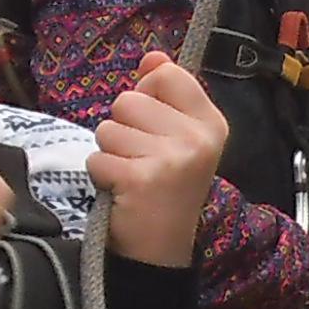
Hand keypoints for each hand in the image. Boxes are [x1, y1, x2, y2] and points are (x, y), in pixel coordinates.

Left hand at [90, 51, 229, 267]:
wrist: (162, 252)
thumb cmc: (166, 189)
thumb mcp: (177, 138)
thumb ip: (165, 94)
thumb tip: (152, 56)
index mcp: (211, 123)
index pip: (167, 75)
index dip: (148, 95)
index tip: (156, 127)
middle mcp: (197, 138)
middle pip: (129, 100)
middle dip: (123, 129)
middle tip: (142, 160)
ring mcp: (171, 159)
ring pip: (108, 129)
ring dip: (111, 153)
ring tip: (131, 175)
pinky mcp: (141, 179)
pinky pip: (97, 158)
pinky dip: (101, 176)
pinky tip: (122, 192)